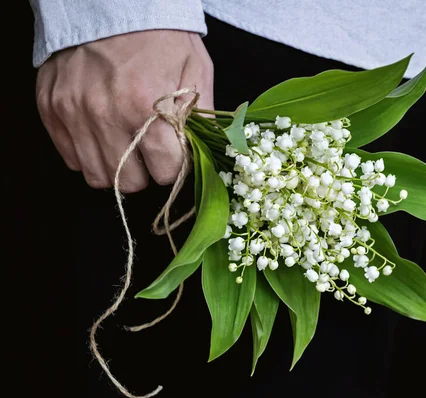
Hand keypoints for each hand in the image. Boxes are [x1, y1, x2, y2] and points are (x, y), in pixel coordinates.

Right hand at [36, 30, 213, 192]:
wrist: (112, 3)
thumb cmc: (161, 37)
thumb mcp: (195, 71)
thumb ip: (201, 118)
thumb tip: (203, 153)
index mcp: (147, 106)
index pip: (165, 171)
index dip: (175, 165)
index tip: (174, 153)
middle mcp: (106, 114)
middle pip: (131, 182)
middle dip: (146, 171)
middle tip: (151, 149)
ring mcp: (74, 113)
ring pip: (98, 177)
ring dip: (118, 168)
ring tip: (127, 142)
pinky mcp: (52, 109)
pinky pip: (72, 158)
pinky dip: (90, 153)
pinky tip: (104, 133)